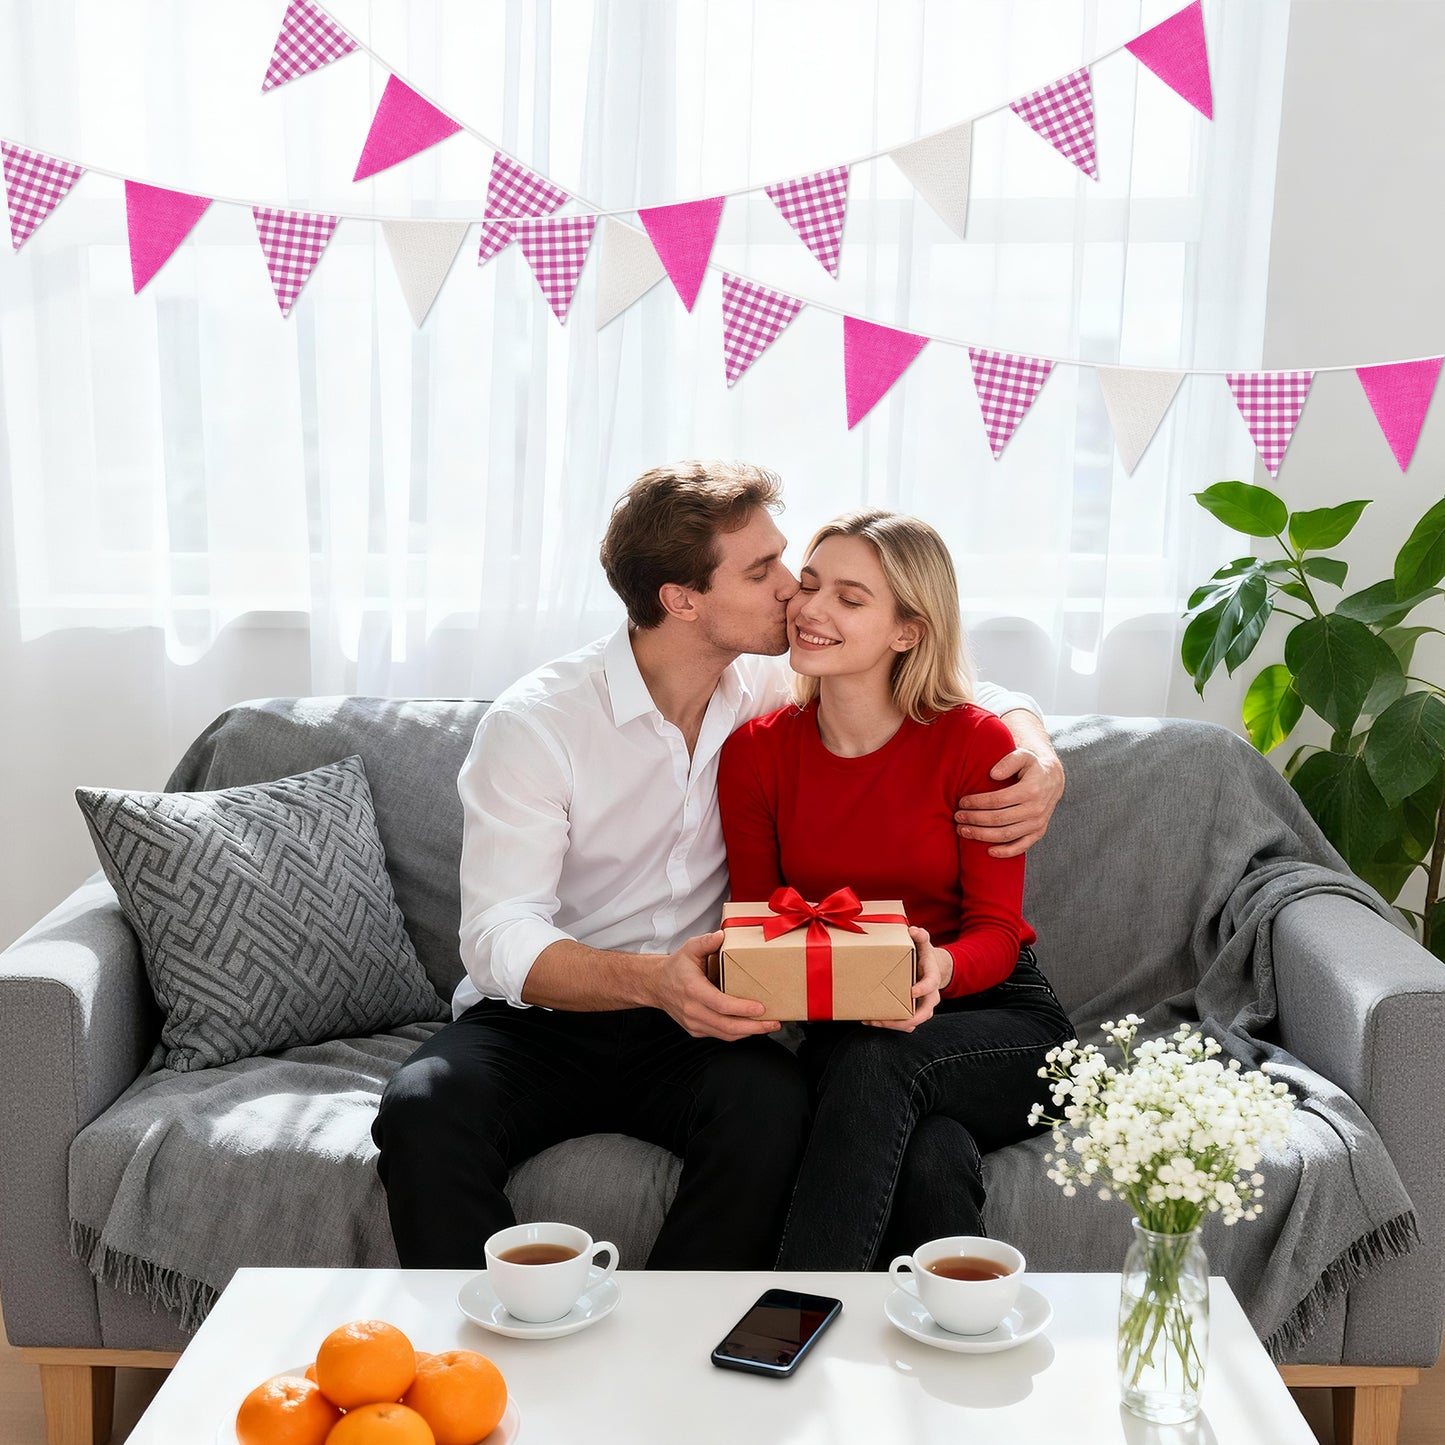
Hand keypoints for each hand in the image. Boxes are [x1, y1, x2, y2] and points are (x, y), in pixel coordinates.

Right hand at [651, 931, 781, 1040]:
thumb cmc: (676, 967)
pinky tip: (751, 1027)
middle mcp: (693, 1010)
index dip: (742, 1009)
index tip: (761, 1008)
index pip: (721, 1005)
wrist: (655, 985)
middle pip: (727, 1025)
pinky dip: (737, 1033)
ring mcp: (694, 1023)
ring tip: (767, 1025)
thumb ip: (706, 941)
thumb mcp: (689, 948)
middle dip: (753, 1027)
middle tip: (773, 1022)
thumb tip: (723, 935)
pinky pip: (720, 1035)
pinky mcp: (696, 1030)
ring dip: (749, 1033)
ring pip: (725, 1034)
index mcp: (693, 990)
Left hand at [866, 926, 948, 1032]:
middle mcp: (930, 997)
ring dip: (892, 1024)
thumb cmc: (924, 957)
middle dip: (903, 1019)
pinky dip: (890, 1024)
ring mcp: (922, 1007)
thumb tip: (912, 929)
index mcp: (932, 979)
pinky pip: (904, 1024)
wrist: (932, 969)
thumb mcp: (924, 944)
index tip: (911, 992)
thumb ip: (920, 936)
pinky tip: (872, 1021)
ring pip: (912, 1023)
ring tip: (872, 1021)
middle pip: (922, 1014)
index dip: (922, 989)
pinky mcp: (913, 1013)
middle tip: (883, 1017)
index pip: (931, 985)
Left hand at [954, 748, 1064, 857]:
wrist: (1053, 779)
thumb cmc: (1031, 766)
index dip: (977, 803)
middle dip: (974, 819)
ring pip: (1006, 834)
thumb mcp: (1023, 755)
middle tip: (957, 817)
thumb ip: (1008, 761)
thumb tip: (993, 775)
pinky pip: (1022, 846)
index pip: (997, 800)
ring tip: (963, 831)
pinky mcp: (1038, 832)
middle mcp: (1036, 809)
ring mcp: (1038, 823)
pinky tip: (989, 852)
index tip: (961, 802)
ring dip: (982, 835)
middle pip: (999, 819)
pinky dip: (1006, 852)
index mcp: (1031, 790)